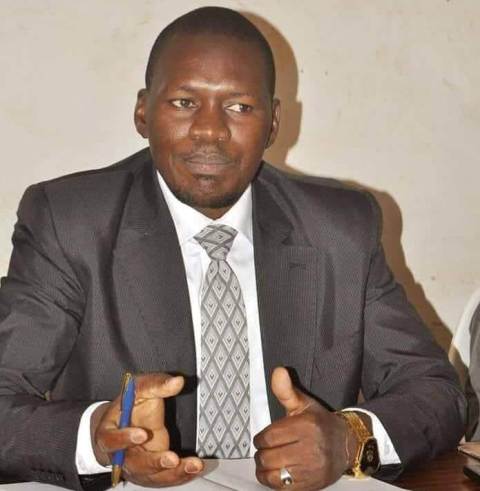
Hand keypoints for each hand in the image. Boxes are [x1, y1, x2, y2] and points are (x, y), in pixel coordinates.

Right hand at [92, 373, 203, 486]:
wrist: (124, 423)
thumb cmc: (129, 405)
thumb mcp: (139, 388)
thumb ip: (156, 384)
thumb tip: (178, 381)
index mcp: (109, 432)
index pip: (112, 439)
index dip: (125, 438)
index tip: (142, 434)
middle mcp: (120, 455)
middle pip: (134, 464)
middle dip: (153, 463)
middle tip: (171, 459)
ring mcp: (135, 467)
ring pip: (152, 476)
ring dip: (173, 473)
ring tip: (193, 465)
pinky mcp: (149, 473)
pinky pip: (163, 479)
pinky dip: (180, 475)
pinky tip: (194, 468)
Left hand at [253, 367, 357, 489]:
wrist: (346, 444)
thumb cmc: (319, 422)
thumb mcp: (304, 403)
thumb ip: (286, 390)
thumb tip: (278, 371)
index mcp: (305, 425)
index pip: (269, 437)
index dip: (260, 439)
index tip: (263, 438)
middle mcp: (309, 448)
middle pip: (269, 457)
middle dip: (261, 454)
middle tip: (264, 451)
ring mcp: (311, 469)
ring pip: (273, 474)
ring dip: (264, 470)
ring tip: (267, 463)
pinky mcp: (312, 484)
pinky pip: (283, 488)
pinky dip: (274, 482)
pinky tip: (275, 473)